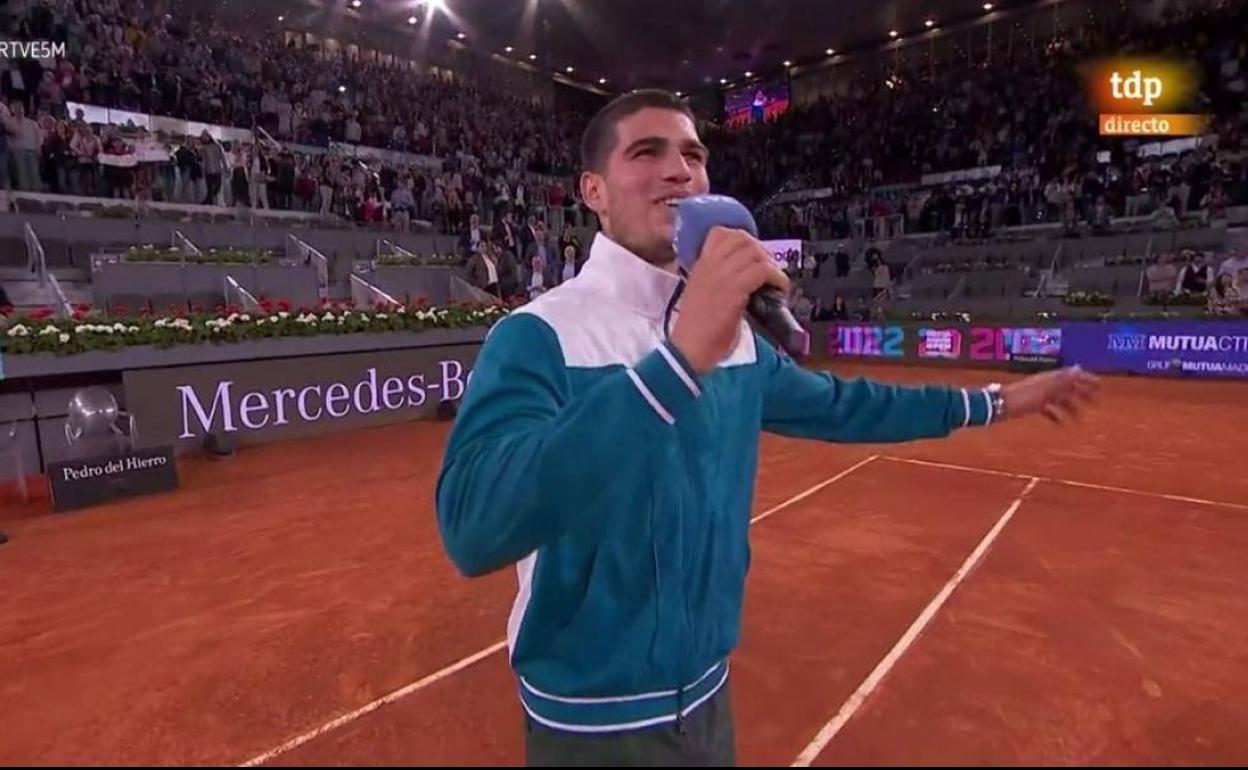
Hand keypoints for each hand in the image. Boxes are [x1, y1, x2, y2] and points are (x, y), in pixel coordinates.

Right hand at [669, 227, 790, 373]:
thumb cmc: (696, 332)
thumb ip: (721, 285)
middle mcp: (709, 267)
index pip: (719, 233)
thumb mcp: (704, 298)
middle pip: (742, 238)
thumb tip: (747, 285)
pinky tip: (780, 290)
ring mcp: (720, 276)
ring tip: (775, 279)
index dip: (742, 239)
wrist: (688, 350)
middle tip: (769, 268)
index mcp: (700, 267)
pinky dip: (777, 278)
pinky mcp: (733, 290)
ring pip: (754, 251)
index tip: (753, 254)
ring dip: (771, 264)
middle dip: (761, 250)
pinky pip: (763, 271)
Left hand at [1000, 366, 1100, 423]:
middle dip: (1083, 393)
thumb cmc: (1021, 397)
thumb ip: (1062, 380)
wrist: (998, 405)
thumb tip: (1079, 369)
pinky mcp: (1031, 405)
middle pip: (1069, 387)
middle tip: (1097, 402)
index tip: (1101, 385)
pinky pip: (1048, 409)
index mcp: (1050, 378)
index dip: (1087, 378)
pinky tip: (1061, 424)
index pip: (1073, 374)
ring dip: (1071, 407)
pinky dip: (1056, 415)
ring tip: (1080, 419)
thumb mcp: (1044, 389)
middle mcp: (1046, 384)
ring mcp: (1039, 394)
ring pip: (1060, 399)